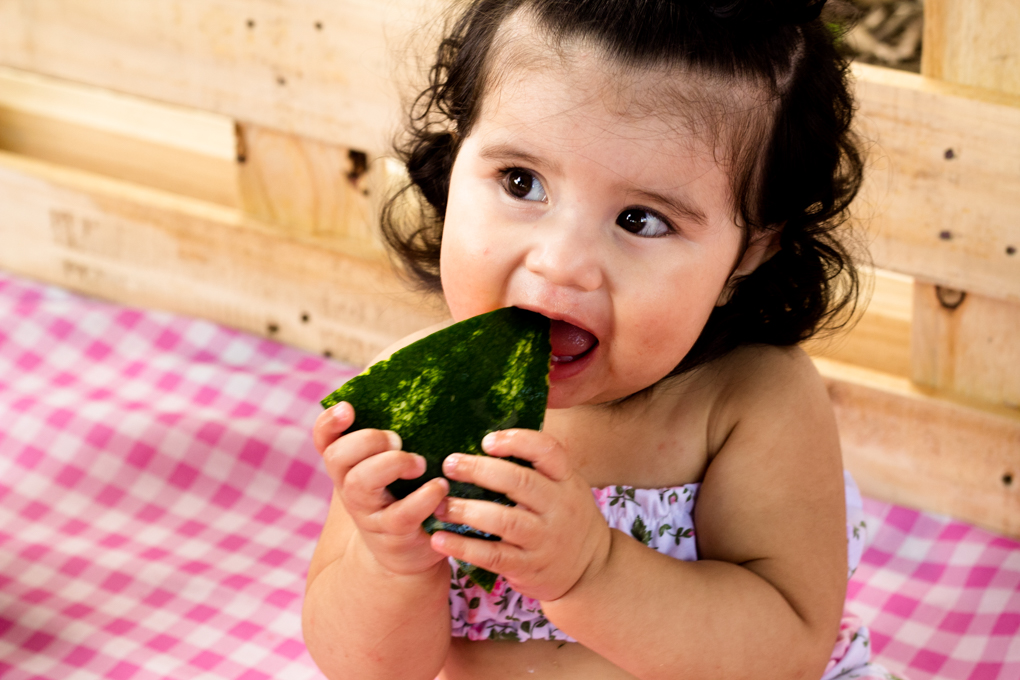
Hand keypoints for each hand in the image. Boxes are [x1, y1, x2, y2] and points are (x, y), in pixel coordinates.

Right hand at [313, 402, 449, 576]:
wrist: (404, 553)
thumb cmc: (402, 494)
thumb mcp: (391, 465)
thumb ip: (395, 434)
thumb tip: (424, 380)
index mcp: (348, 465)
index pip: (324, 438)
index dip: (330, 422)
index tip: (348, 407)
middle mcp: (350, 487)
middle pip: (338, 456)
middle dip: (368, 440)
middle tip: (398, 440)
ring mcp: (368, 512)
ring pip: (362, 482)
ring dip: (392, 464)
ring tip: (420, 464)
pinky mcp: (392, 534)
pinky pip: (401, 513)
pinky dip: (424, 497)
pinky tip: (440, 488)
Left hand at [429, 429, 611, 601]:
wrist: (591, 570)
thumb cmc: (567, 518)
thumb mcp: (566, 488)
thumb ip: (537, 469)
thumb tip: (487, 442)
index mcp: (567, 480)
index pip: (548, 451)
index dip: (517, 441)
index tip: (486, 441)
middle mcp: (559, 507)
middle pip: (519, 482)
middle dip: (479, 471)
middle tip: (450, 465)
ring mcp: (544, 539)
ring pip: (503, 520)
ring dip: (466, 510)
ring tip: (440, 505)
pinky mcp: (529, 566)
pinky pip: (493, 556)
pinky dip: (464, 547)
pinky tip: (440, 540)